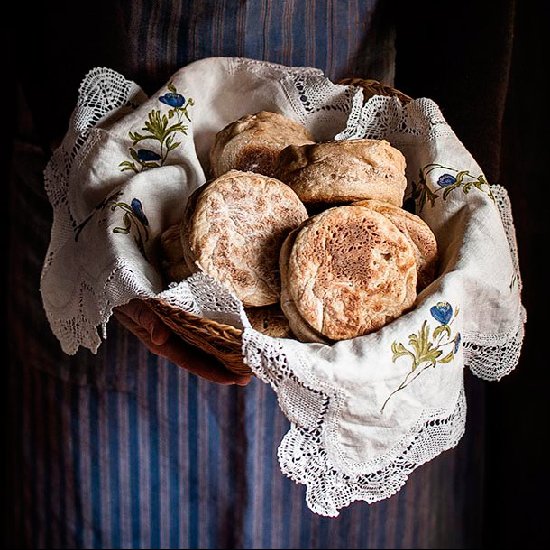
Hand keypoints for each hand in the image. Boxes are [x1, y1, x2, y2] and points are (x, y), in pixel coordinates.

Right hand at [114, 300, 250, 385]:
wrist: (116, 267)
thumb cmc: (123, 288)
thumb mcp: (132, 303)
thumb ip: (146, 319)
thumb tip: (159, 339)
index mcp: (160, 340)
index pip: (190, 361)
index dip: (212, 371)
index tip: (235, 379)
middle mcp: (170, 336)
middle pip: (201, 356)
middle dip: (224, 366)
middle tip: (250, 373)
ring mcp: (177, 325)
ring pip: (204, 343)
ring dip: (224, 351)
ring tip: (247, 356)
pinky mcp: (182, 312)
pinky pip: (203, 326)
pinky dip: (218, 331)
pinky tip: (234, 332)